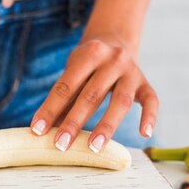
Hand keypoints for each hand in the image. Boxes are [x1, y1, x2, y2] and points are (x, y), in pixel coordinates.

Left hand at [29, 37, 157, 151]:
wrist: (116, 40)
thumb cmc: (87, 65)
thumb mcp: (73, 72)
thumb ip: (63, 98)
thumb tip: (43, 130)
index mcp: (88, 54)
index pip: (66, 86)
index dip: (50, 109)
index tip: (37, 130)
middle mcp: (112, 60)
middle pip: (91, 94)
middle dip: (74, 122)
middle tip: (60, 145)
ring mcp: (132, 72)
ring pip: (121, 101)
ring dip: (106, 126)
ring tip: (94, 148)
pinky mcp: (146, 83)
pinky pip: (152, 101)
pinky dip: (150, 117)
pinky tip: (145, 134)